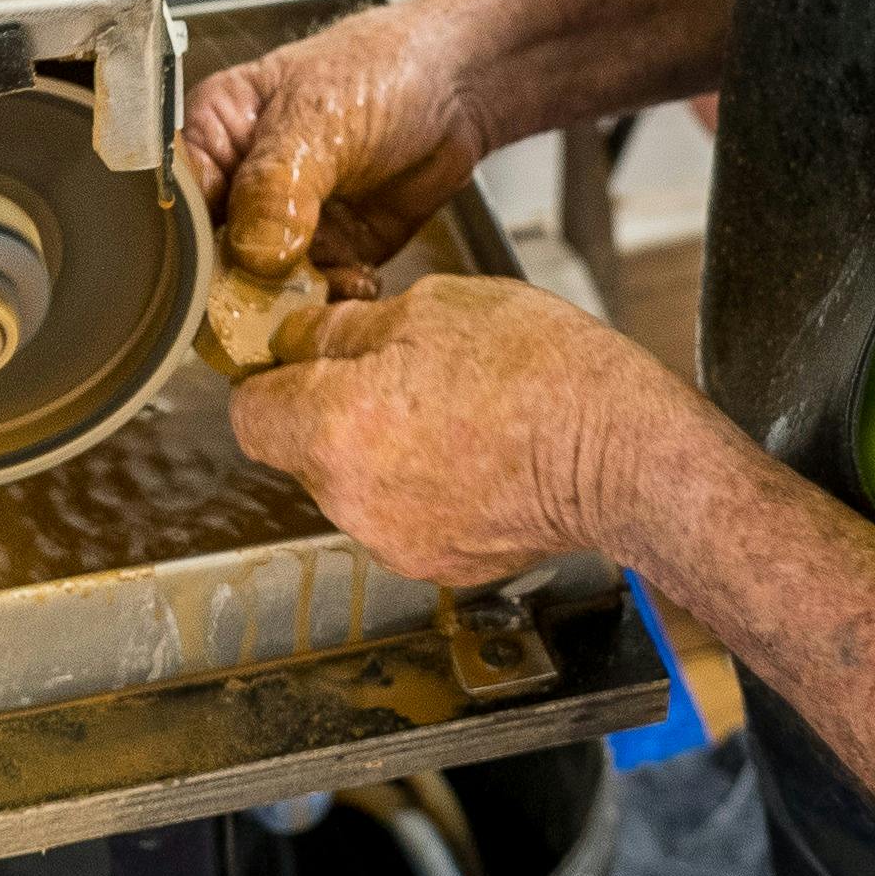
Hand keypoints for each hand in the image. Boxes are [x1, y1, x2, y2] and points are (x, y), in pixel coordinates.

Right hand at [180, 3, 493, 280]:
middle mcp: (242, 185)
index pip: (178, 201)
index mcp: (216, 135)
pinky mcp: (333, 252)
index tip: (213, 278)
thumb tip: (251, 254)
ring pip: (265, 286)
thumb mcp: (318, 118)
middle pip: (213, 258)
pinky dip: (335, 299)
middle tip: (271, 295)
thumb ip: (277, 185)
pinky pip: (318, 295)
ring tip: (328, 282)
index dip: (188, 244)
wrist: (460, 83)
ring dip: (292, 299)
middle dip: (242, 284)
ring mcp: (287, 224)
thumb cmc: (380, 68)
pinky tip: (357, 280)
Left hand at [227, 276, 711, 586]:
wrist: (625, 453)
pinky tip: (476, 454)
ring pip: (354, 485)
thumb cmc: (540, 371)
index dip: (273, 379)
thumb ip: (345, 330)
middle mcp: (350, 499)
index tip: (300, 358)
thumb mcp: (432, 309)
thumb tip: (299, 341)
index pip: (250, 414)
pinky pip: (402, 517)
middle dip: (336, 412)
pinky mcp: (438, 566)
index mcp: (334, 427)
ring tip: (452, 412)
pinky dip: (424, 488)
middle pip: (303, 452)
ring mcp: (394, 541)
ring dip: (382, 451)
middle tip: (400, 372)